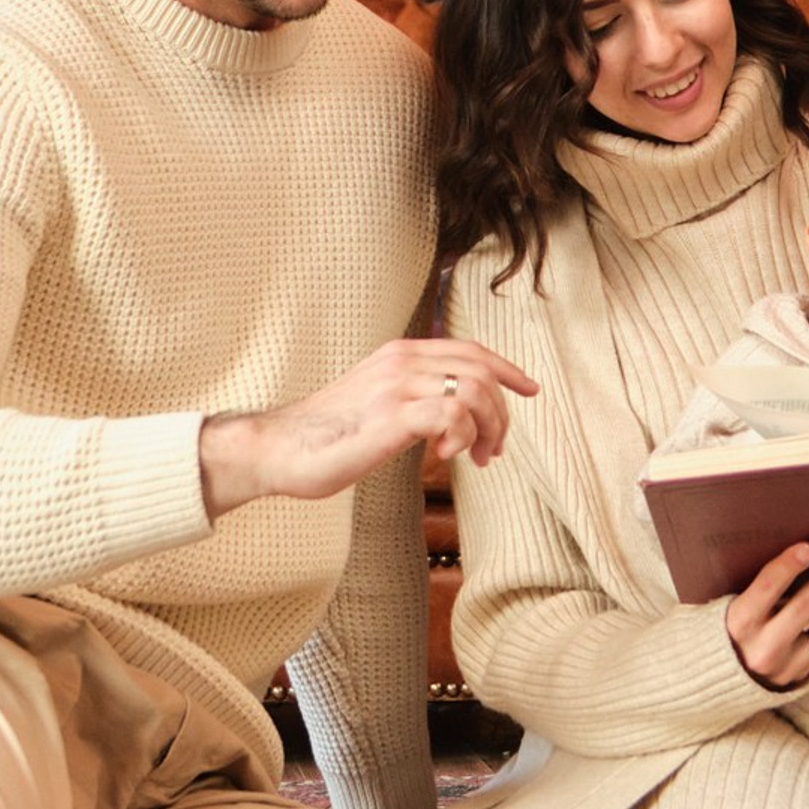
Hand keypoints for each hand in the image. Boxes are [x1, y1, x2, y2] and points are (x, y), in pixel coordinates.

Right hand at [199, 337, 537, 515]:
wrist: (279, 449)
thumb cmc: (326, 436)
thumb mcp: (376, 403)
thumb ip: (411, 398)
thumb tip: (450, 416)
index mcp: (400, 354)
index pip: (470, 350)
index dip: (507, 369)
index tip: (529, 390)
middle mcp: (401, 361)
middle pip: (482, 371)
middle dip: (502, 413)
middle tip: (494, 450)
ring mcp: (396, 386)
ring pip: (475, 392)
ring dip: (488, 429)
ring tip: (474, 458)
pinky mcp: (391, 416)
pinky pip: (453, 414)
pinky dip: (462, 437)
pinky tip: (445, 456)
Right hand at [725, 543, 808, 689]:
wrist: (723, 680)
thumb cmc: (731, 626)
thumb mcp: (734, 604)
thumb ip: (760, 584)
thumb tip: (803, 546)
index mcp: (739, 620)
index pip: (765, 587)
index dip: (788, 567)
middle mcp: (763, 644)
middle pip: (804, 606)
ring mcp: (786, 663)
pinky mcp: (803, 672)